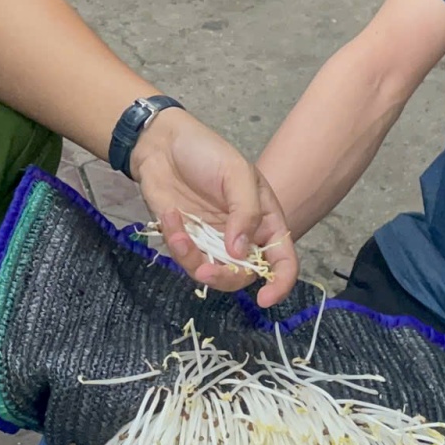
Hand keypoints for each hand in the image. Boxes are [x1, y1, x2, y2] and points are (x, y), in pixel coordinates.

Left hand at [129, 110, 299, 303]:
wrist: (162, 145)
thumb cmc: (207, 153)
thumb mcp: (237, 174)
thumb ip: (245, 212)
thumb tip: (240, 252)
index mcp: (265, 221)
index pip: (282, 261)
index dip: (279, 284)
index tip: (265, 299)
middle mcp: (242, 238)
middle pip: (243, 276)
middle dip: (225, 277)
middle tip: (205, 269)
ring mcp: (212, 242)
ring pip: (211, 273)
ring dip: (193, 261)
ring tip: (179, 235)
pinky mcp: (186, 242)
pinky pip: (185, 259)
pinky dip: (177, 245)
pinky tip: (171, 216)